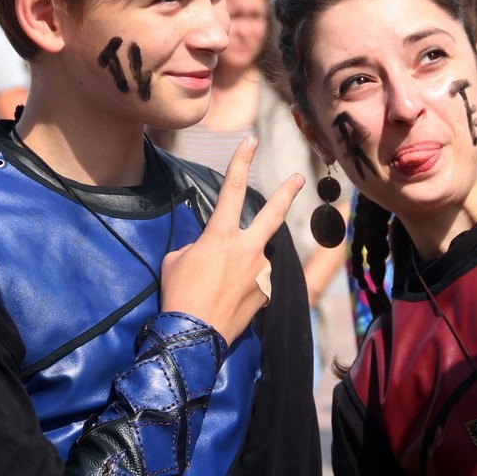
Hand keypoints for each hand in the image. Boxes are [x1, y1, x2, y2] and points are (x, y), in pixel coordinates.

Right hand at [160, 137, 303, 344]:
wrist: (193, 336)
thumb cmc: (178, 294)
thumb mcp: (177, 260)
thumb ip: (198, 245)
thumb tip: (210, 248)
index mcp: (221, 235)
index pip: (231, 189)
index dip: (241, 161)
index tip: (251, 140)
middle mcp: (248, 248)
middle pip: (273, 213)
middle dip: (287, 192)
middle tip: (299, 177)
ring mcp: (261, 271)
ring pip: (256, 256)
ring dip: (242, 265)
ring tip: (218, 288)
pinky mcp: (266, 293)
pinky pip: (256, 281)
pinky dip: (244, 286)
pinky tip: (228, 302)